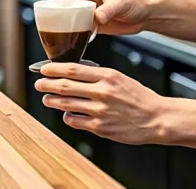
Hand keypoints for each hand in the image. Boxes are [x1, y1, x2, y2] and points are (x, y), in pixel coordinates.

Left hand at [34, 63, 168, 144]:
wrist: (156, 118)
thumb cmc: (138, 97)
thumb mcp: (119, 77)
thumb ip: (98, 75)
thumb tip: (74, 73)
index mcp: (107, 76)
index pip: (73, 69)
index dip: (54, 69)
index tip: (44, 69)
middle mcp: (103, 92)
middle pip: (65, 86)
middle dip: (47, 84)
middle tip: (39, 83)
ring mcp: (100, 111)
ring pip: (67, 104)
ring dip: (52, 101)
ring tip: (47, 99)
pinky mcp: (100, 128)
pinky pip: (75, 121)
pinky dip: (67, 116)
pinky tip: (67, 114)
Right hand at [53, 0, 148, 34]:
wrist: (145, 15)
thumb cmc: (136, 1)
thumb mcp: (121, 3)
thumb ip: (108, 10)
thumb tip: (96, 17)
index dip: (56, 0)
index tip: (52, 12)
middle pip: (62, 4)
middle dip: (56, 15)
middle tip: (52, 27)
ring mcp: (87, 9)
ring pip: (67, 16)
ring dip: (63, 25)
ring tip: (59, 36)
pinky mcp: (90, 22)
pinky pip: (76, 27)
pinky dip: (73, 33)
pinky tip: (71, 40)